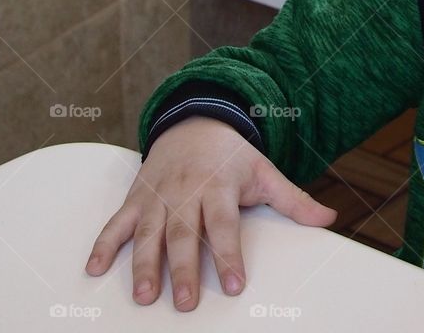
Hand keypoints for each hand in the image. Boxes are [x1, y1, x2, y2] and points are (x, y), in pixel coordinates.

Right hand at [84, 116, 336, 310]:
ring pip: (148, 232)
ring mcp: (158, 196)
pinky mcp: (137, 198)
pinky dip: (103, 244)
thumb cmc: (232, 155)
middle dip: (183, 269)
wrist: (195, 121)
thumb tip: (329, 218)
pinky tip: (94, 269)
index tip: (233, 284)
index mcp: (220, 187)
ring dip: (142, 264)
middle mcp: (186, 193)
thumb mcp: (265, 172)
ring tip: (143, 295)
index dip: (228, 254)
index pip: (224, 225)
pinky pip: (117, 222)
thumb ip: (294, 200)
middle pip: (184, 234)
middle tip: (185, 302)